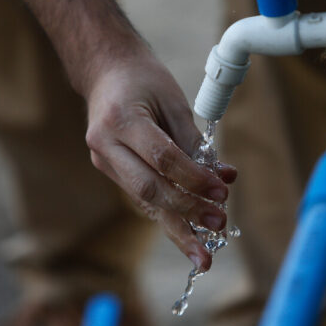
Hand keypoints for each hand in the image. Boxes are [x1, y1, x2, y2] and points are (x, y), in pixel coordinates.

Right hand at [84, 45, 235, 271]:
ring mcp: (103, 161)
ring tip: (203, 254)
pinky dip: (168, 213)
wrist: (105, 71)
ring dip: (177, 227)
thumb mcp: (173, 102)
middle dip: (186, 212)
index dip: (195, 179)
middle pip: (148, 189)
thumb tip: (221, 179)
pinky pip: (142, 196)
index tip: (222, 192)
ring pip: (144, 201)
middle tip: (218, 225)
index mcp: (121, 120)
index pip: (163, 159)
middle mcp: (105, 145)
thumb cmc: (144, 79)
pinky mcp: (110, 170)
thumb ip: (193, 142)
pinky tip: (190, 233)